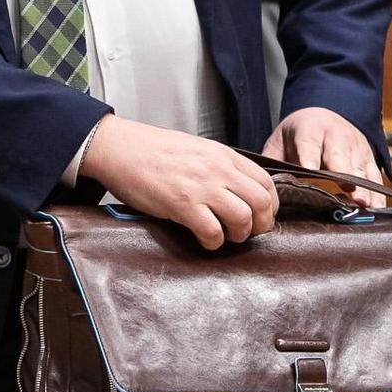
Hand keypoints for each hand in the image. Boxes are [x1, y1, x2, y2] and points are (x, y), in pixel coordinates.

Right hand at [78, 114, 279, 249]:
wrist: (122, 149)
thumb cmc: (154, 150)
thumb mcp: (197, 149)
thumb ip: (220, 166)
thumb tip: (238, 189)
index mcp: (224, 155)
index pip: (266, 182)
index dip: (270, 205)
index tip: (262, 216)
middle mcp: (218, 170)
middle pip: (261, 203)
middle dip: (261, 224)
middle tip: (249, 232)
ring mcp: (202, 187)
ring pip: (243, 218)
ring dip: (239, 235)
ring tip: (226, 236)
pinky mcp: (183, 205)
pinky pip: (213, 232)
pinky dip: (214, 242)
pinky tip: (205, 240)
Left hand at [263, 107, 387, 208]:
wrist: (322, 118)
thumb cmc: (298, 136)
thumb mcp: (279, 142)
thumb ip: (272, 162)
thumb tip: (264, 187)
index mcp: (310, 128)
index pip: (308, 142)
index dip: (310, 156)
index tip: (310, 170)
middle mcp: (336, 134)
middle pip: (339, 155)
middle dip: (344, 172)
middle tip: (348, 191)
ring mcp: (355, 145)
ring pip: (359, 166)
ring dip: (362, 186)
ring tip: (363, 204)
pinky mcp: (369, 156)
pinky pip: (374, 175)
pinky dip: (376, 192)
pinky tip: (376, 208)